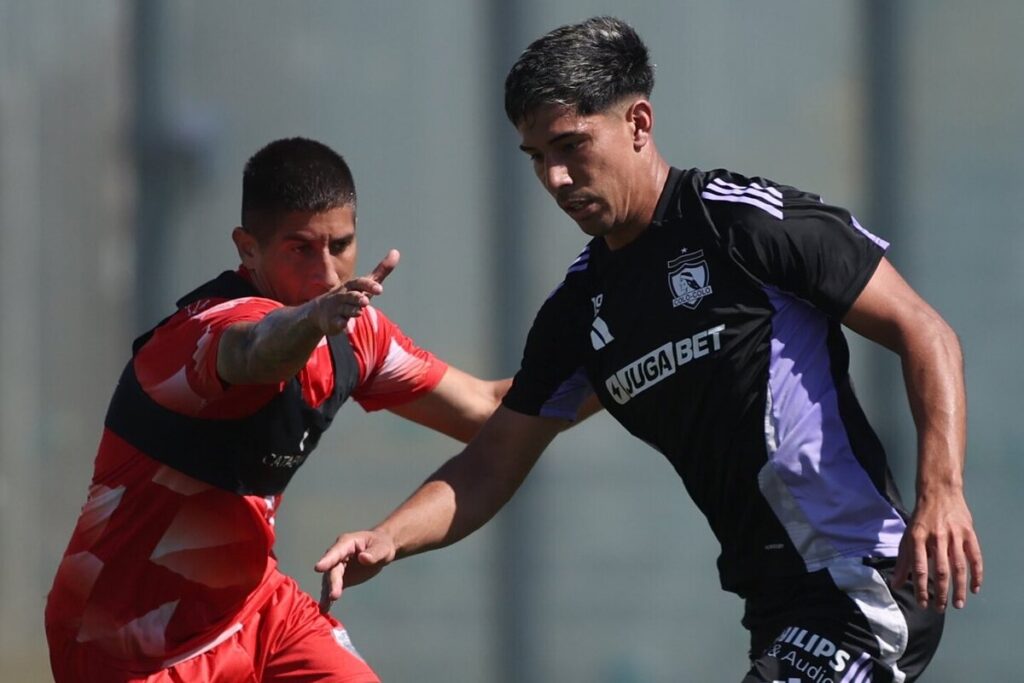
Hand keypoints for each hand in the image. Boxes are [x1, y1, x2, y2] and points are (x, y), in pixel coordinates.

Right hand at [309, 250, 399, 334]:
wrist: (321, 311)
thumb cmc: (349, 295)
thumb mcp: (365, 284)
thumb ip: (381, 271)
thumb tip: (396, 252)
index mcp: (352, 286)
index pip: (360, 283)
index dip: (369, 286)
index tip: (380, 290)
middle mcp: (343, 295)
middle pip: (351, 295)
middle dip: (357, 297)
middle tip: (366, 301)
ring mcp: (337, 308)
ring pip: (345, 309)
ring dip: (351, 310)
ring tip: (359, 312)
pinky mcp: (333, 321)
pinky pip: (336, 322)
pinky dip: (339, 323)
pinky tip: (343, 324)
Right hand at [314, 529, 397, 612]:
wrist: (381, 550)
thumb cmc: (381, 545)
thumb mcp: (382, 548)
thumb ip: (374, 553)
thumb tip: (363, 558)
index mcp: (347, 543)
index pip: (336, 552)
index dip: (327, 560)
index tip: (318, 568)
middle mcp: (338, 555)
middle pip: (333, 569)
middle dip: (332, 582)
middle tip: (334, 595)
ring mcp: (338, 567)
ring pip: (329, 580)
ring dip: (327, 592)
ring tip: (325, 606)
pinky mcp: (341, 578)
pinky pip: (333, 587)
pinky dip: (328, 598)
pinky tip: (325, 608)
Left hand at [891, 488, 982, 611]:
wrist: (939, 492)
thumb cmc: (921, 518)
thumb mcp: (907, 536)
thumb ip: (903, 561)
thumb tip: (895, 584)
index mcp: (917, 538)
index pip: (919, 569)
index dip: (921, 588)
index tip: (923, 604)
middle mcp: (936, 538)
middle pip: (940, 571)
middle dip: (940, 593)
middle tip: (940, 609)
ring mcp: (954, 535)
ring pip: (959, 567)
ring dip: (959, 588)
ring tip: (958, 604)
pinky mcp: (968, 533)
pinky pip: (974, 557)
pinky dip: (976, 574)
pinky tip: (975, 588)